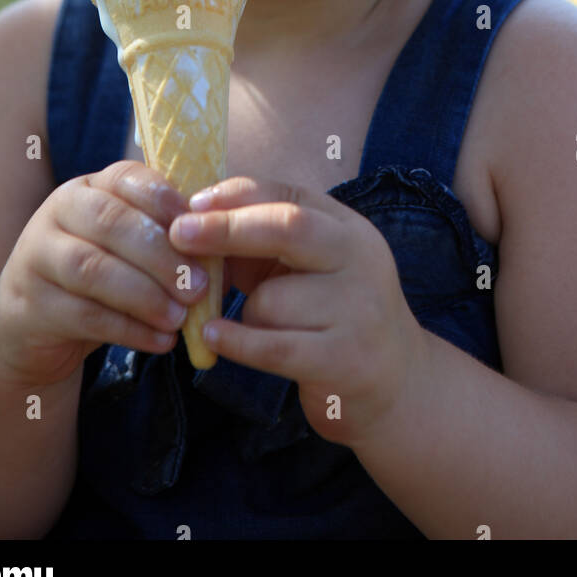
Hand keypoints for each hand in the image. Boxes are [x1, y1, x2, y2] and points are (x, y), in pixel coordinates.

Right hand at [0, 162, 209, 386]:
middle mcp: (60, 211)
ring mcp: (38, 256)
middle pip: (111, 223)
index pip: (128, 178)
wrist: (33, 324)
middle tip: (199, 287)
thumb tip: (225, 249)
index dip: (166, 202)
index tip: (201, 229)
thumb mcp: (132, 247)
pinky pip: (83, 315)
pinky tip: (160, 341)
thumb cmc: (102, 275)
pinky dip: (128, 330)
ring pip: (93, 269)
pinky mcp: (29, 304)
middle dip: (161, 255)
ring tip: (180, 318)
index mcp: (91, 186)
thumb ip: (170, 239)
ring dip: (145, 295)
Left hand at [169, 176, 425, 446]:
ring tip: (258, 327)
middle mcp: (359, 258)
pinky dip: (236, 342)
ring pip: (270, 298)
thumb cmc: (332, 314)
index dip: (235, 197)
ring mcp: (358, 308)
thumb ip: (260, 244)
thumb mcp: (306, 267)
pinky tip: (213, 338)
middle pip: (288, 226)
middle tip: (178, 234)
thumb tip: (191, 226)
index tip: (190, 204)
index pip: (287, 195)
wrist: (398, 382)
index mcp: (347, 227)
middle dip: (227, 227)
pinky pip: (273, 346)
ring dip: (244, 313)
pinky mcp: (345, 358)